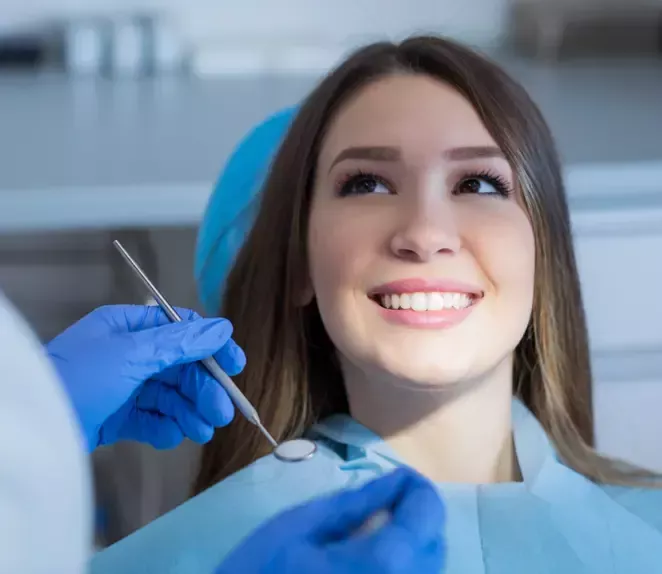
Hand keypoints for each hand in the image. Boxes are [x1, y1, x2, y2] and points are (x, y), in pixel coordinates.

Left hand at [46, 305, 244, 450]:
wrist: (32, 430)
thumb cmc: (76, 379)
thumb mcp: (132, 354)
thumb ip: (180, 343)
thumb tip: (222, 328)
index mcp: (128, 328)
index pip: (181, 331)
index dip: (211, 348)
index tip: (236, 366)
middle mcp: (128, 354)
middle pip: (179, 368)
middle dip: (202, 390)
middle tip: (222, 412)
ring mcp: (122, 386)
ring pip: (168, 395)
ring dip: (189, 411)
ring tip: (202, 431)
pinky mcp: (116, 417)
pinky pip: (151, 419)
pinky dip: (164, 427)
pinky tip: (172, 435)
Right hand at [215, 467, 445, 573]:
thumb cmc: (260, 572)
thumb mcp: (301, 525)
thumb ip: (356, 501)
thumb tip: (396, 480)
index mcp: (383, 563)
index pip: (428, 511)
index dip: (414, 485)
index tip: (391, 477)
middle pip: (435, 542)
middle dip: (415, 513)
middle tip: (381, 500)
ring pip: (427, 568)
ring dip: (410, 540)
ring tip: (374, 528)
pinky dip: (402, 565)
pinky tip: (369, 559)